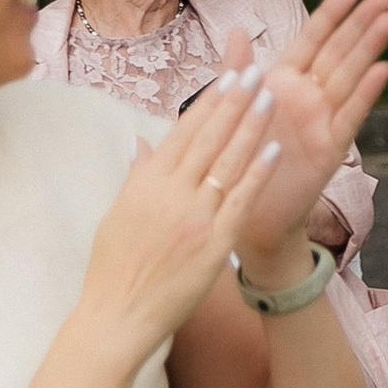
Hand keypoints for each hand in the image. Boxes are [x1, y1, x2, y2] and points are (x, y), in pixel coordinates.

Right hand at [80, 69, 283, 366]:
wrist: (118, 316)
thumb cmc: (113, 268)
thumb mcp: (117, 214)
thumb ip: (136, 176)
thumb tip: (140, 141)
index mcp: (145, 183)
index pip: (183, 131)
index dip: (209, 102)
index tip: (228, 76)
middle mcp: (171, 194)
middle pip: (210, 138)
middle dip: (236, 102)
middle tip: (257, 70)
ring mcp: (195, 217)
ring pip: (229, 162)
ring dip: (252, 127)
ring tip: (271, 97)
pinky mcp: (215, 242)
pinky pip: (241, 200)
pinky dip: (258, 173)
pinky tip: (274, 149)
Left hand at [225, 0, 387, 259]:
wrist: (245, 214)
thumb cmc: (238, 160)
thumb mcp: (232, 110)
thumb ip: (236, 71)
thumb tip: (235, 29)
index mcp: (282, 81)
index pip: (313, 37)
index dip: (335, 11)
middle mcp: (308, 96)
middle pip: (340, 50)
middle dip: (363, 21)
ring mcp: (322, 119)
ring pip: (349, 75)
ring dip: (370, 47)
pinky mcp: (330, 147)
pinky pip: (349, 115)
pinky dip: (365, 92)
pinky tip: (381, 70)